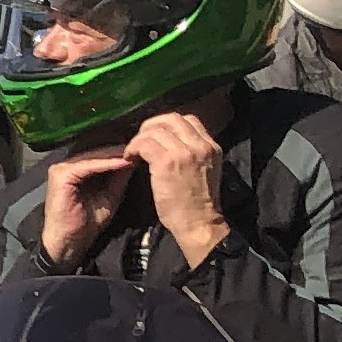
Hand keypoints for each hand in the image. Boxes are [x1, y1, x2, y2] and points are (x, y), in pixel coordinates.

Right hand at [37, 149, 140, 270]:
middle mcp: (66, 165)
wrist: (69, 242)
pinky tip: (123, 162)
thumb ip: (119, 177)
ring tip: (137, 153)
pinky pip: (88, 165)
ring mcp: (61, 169)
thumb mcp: (110, 195)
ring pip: (94, 156)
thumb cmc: (87, 223)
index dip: (123, 152)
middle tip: (144, 146)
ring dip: (116, 155)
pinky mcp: (61, 175)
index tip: (145, 150)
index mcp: (75, 169)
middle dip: (121, 151)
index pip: (101, 154)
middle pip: (98, 152)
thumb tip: (135, 158)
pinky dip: (107, 164)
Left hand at [133, 110, 228, 261]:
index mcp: (211, 146)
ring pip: (155, 129)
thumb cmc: (197, 203)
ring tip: (133, 152)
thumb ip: (193, 153)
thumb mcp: (204, 170)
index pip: (188, 119)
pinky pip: (144, 143)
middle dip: (151, 126)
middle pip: (171, 118)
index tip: (155, 136)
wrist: (199, 223)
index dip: (167, 124)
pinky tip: (129, 159)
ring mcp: (184, 152)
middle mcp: (200, 145)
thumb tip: (171, 142)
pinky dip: (133, 148)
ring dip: (139, 139)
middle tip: (140, 140)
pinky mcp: (167, 162)